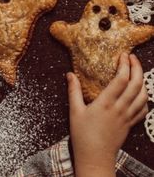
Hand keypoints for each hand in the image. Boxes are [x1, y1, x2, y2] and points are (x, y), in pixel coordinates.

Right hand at [67, 53, 147, 176]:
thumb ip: (73, 91)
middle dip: (137, 67)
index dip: (124, 65)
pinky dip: (145, 99)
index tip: (123, 54)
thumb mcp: (74, 111)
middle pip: (136, 84)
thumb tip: (70, 74)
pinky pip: (143, 110)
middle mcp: (119, 108)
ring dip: (143, 81)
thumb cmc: (83, 135)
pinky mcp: (130, 124)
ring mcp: (127, 117)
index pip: (121, 79)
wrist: (95, 159)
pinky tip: (140, 93)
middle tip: (132, 57)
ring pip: (143, 96)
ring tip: (138, 71)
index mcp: (106, 103)